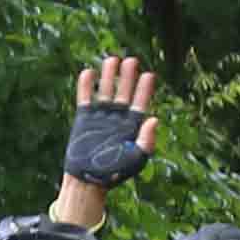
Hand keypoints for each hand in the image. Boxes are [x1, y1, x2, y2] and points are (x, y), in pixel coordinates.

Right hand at [63, 56, 159, 194]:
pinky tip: (89, 72)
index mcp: (132, 126)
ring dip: (109, 76)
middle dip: (128, 77)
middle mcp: (117, 118)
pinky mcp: (84, 118)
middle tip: (132, 61)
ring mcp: (100, 116)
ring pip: (106, 90)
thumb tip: (154, 119)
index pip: (140, 103)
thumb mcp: (135, 159)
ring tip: (112, 59)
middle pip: (124, 92)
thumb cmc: (114, 173)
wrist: (88, 180)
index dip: (144, 89)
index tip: (149, 75)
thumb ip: (146, 141)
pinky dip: (86, 85)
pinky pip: (86, 98)